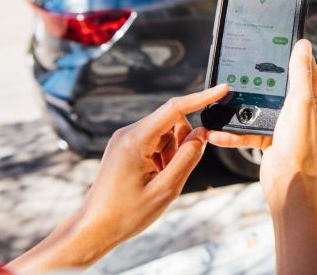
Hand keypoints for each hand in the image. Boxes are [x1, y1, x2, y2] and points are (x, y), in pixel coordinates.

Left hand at [7, 84, 227, 271]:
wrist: (94, 228)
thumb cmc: (126, 213)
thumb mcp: (166, 189)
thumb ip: (188, 157)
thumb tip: (202, 134)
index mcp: (136, 140)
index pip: (175, 108)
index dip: (201, 98)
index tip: (221, 89)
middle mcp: (128, 133)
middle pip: (172, 122)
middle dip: (182, 142)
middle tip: (173, 172)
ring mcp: (125, 139)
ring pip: (165, 132)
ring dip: (172, 152)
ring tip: (159, 179)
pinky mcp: (125, 147)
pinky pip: (154, 141)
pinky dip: (163, 156)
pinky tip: (153, 177)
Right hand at [207, 40, 316, 273]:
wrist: (289, 186)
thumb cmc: (301, 147)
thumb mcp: (301, 103)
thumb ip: (300, 74)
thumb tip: (303, 45)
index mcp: (314, 98)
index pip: (304, 67)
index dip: (291, 53)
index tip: (274, 40)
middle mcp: (301, 110)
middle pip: (278, 85)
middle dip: (260, 78)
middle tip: (243, 65)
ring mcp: (285, 125)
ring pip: (260, 107)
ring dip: (242, 106)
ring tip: (224, 99)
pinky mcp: (270, 140)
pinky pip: (248, 130)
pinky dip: (233, 132)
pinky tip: (217, 132)